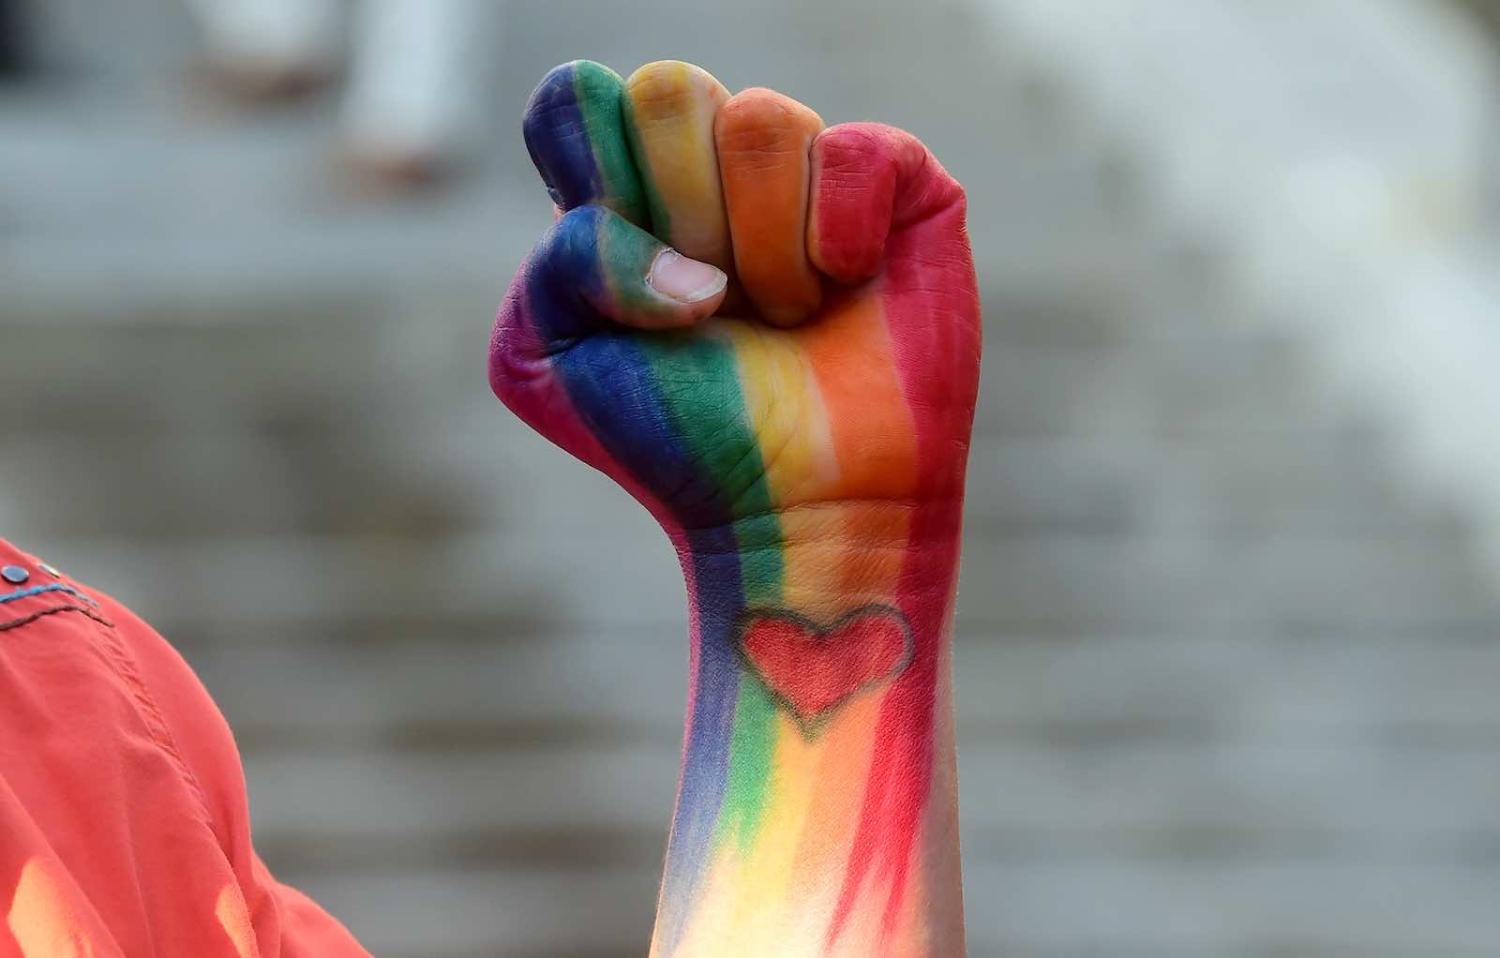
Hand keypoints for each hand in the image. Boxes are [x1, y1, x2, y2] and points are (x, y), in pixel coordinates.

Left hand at [489, 60, 979, 545]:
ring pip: (762, 119)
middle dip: (681, 218)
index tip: (624, 275)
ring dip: (762, 251)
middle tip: (710, 308)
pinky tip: (846, 291)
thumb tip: (690, 258)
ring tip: (783, 319)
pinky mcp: (899, 188)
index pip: (577, 97)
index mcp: (620, 192)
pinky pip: (856, 151)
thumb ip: (560, 259)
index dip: (591, 171)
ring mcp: (806, 172)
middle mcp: (711, 167)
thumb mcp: (550, 358)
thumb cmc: (678, 441)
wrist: (798, 513)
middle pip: (668, 90)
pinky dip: (841, 240)